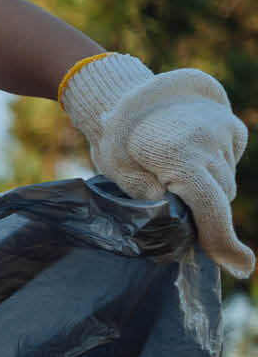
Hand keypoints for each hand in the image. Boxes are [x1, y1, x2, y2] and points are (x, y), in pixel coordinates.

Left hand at [60, 52, 253, 276]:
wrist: (137, 88)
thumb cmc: (118, 133)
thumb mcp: (117, 169)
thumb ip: (144, 196)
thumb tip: (170, 220)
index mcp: (179, 157)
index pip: (210, 207)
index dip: (223, 240)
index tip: (240, 268)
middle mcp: (210, 145)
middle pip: (219, 200)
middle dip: (203, 213)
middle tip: (173, 204)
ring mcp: (226, 134)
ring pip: (225, 183)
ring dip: (206, 189)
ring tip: (173, 172)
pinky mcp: (234, 129)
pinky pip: (229, 164)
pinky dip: (213, 170)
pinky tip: (188, 156)